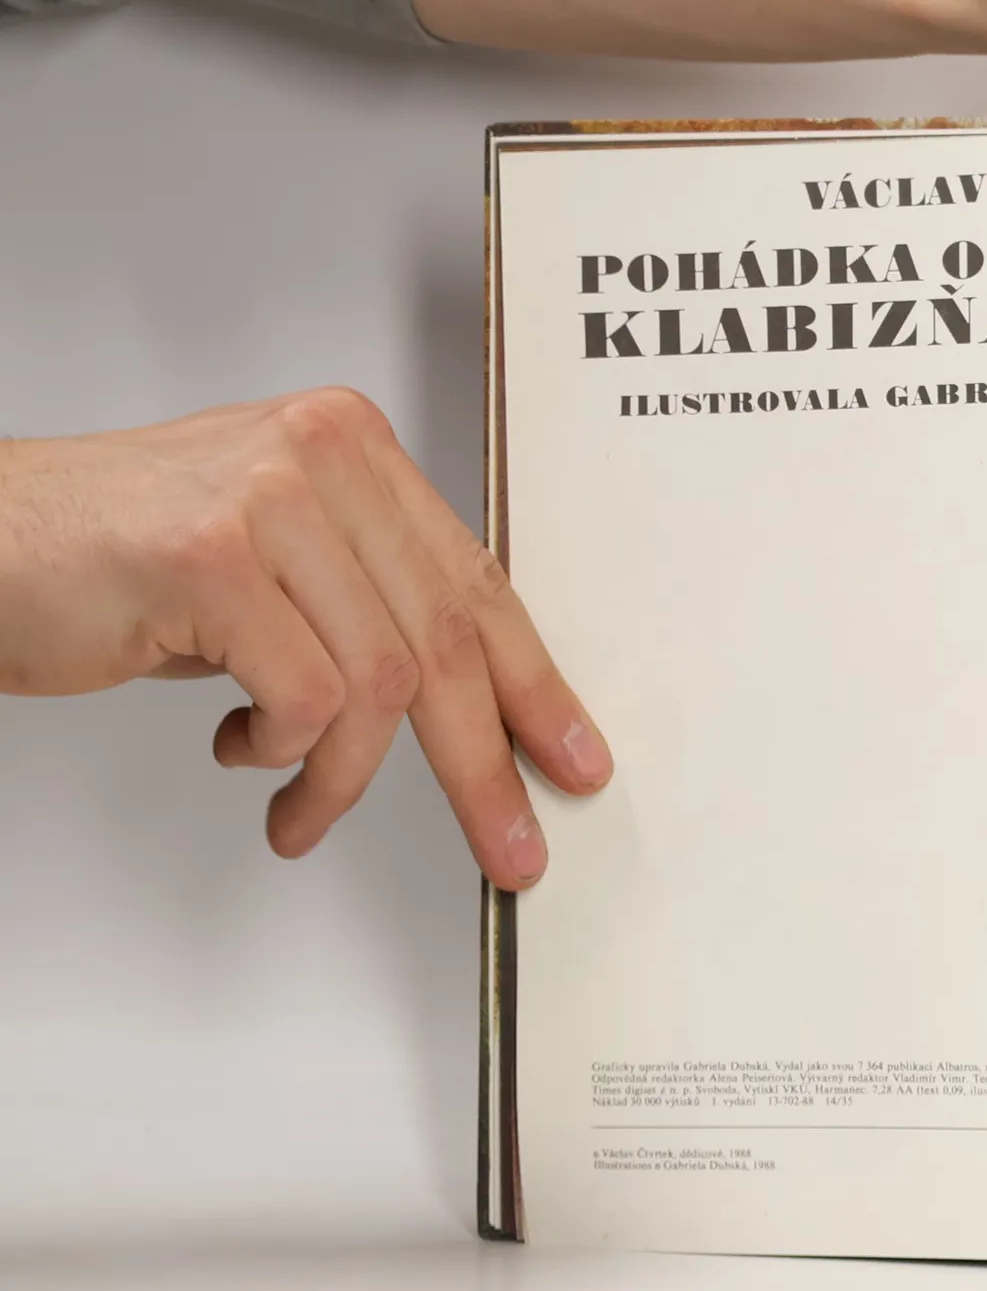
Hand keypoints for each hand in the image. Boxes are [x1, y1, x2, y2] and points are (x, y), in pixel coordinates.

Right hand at [0, 388, 609, 885]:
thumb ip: (362, 601)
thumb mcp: (272, 565)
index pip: (472, 581)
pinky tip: (233, 746)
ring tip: (300, 809)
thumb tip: (465, 701)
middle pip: (446, 636)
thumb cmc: (113, 561)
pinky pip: (304, 698)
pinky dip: (281, 754)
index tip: (570, 755)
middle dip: (483, 761)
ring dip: (344, 775)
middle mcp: (322, 454)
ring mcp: (269, 498)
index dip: (533, 681)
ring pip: (381, 681)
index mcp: (352, 447)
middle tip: (508, 842)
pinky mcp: (212, 556)